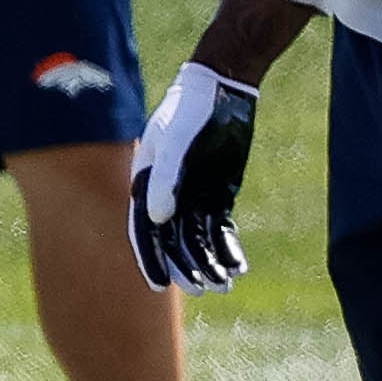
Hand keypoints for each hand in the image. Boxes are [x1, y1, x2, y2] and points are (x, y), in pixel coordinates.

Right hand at [127, 62, 256, 291]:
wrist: (222, 90)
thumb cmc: (190, 112)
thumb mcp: (177, 142)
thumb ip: (167, 179)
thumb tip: (159, 220)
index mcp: (146, 184)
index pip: (144, 230)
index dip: (150, 259)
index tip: (159, 286)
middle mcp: (167, 195)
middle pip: (173, 241)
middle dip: (185, 267)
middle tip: (202, 290)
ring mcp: (193, 196)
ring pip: (199, 239)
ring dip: (209, 262)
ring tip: (225, 285)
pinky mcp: (217, 194)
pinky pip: (220, 229)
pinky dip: (227, 248)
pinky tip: (237, 266)